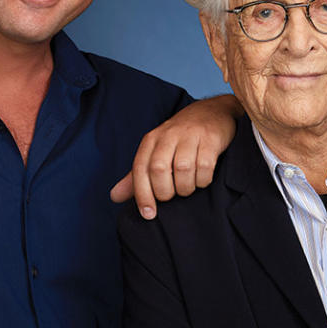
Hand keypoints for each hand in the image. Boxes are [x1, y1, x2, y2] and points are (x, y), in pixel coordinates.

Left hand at [110, 95, 240, 218]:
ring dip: (185, 187)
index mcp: (151, 140)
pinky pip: (205, 167)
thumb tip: (114, 197)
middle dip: (165, 191)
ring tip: (188, 187)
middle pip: (159, 169)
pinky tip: (202, 178)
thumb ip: (137, 176)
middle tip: (172, 196)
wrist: (212, 113)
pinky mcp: (210, 139)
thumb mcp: (155, 153)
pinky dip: (203, 180)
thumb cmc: (180, 139)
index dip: (142, 194)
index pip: (140, 169)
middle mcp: (168, 135)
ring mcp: (190, 136)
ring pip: (183, 168)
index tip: (148, 214)